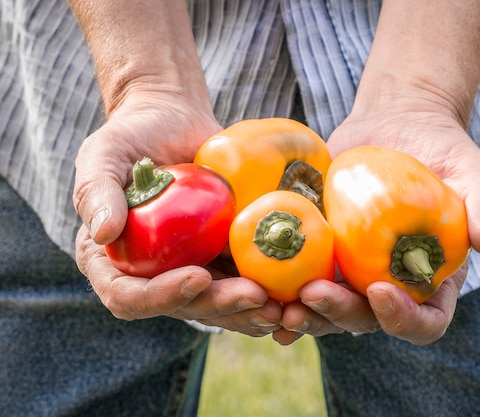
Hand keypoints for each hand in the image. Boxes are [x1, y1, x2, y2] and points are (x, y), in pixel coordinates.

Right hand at [72, 92, 282, 335]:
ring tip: (281, 307)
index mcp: (113, 260)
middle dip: (219, 306)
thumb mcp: (104, 154)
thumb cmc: (134, 134)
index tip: (198, 277)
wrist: (175, 121)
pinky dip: (264, 292)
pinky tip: (290, 293)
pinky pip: (238, 282)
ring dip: (247, 310)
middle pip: (182, 306)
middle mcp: (150, 272)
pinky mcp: (218, 256)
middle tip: (256, 296)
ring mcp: (187, 266)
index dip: (162, 297)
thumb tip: (103, 233)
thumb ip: (96, 190)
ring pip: (216, 304)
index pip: (129, 296)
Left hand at [273, 100, 479, 345]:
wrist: (397, 126)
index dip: (403, 319)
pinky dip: (279, 292)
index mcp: (431, 282)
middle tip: (311, 296)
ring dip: (303, 314)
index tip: (380, 290)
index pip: (424, 321)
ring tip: (276, 304)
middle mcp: (390, 286)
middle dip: (339, 316)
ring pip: (328, 310)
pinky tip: (256, 290)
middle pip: (367, 321)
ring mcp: (352, 272)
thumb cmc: (442, 150)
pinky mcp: (322, 251)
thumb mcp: (473, 171)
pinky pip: (299, 279)